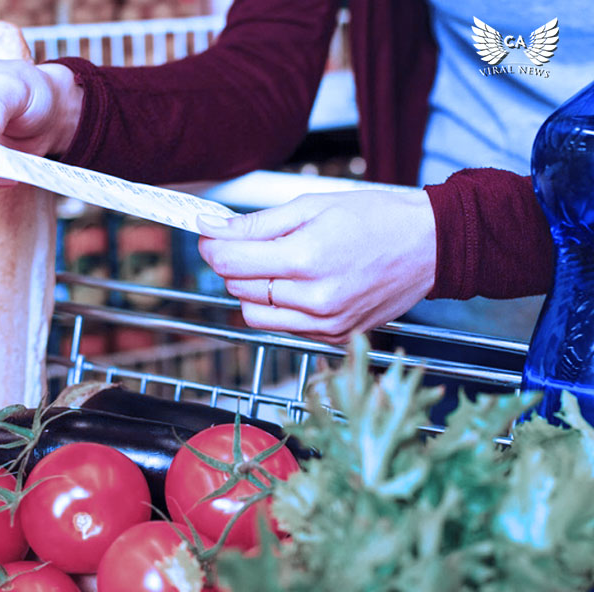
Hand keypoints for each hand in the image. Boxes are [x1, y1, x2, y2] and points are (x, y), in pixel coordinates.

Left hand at [197, 190, 435, 343]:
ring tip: (279, 265)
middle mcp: (314, 299)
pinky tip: (301, 284)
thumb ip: (256, 223)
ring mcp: (325, 323)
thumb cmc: (376, 219)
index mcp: (307, 259)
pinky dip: (279, 306)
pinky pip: (282, 327)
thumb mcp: (312, 206)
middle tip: (252, 242)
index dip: (211, 245)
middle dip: (234, 263)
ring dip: (253, 289)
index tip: (211, 233)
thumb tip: (211, 228)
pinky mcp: (333, 337)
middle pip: (237, 288)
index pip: (229, 262)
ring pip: (253, 314)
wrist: (429, 247)